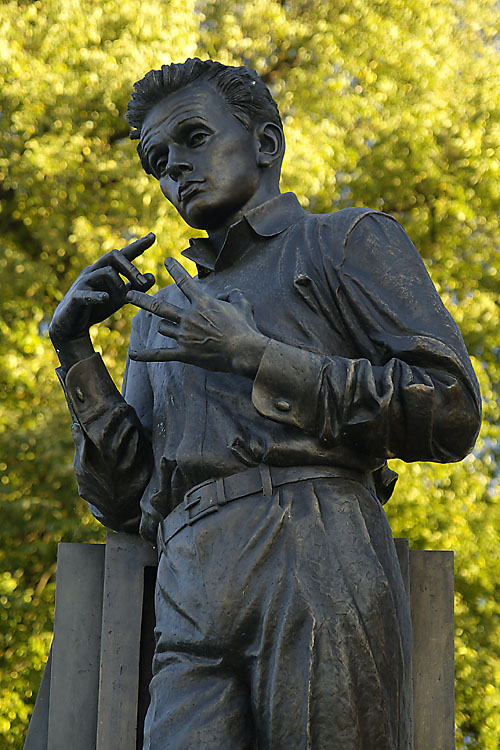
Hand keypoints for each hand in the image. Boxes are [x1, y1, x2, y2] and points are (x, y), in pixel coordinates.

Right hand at [49, 233, 155, 366]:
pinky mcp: (76, 297)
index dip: (138, 245)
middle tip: (142, 282)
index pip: (124, 253)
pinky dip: (97, 295)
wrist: (72, 325)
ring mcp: (84, 282)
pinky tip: (106, 298)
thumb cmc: (97, 307)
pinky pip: (86, 293)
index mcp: (106, 269)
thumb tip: (152, 276)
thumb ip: (135, 288)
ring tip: (125, 297)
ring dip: (119, 283)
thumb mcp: (120, 297)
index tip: (153, 235)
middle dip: (131, 267)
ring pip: (105, 272)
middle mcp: (95, 270)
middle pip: (114, 255)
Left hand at [126, 258, 268, 376]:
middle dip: (141, 299)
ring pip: (164, 328)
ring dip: (164, 326)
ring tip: (165, 327)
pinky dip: (146, 355)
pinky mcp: (184, 353)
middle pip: (159, 306)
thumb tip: (227, 294)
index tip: (166, 260)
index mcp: (202, 302)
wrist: (244, 351)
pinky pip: (160, 354)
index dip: (175, 269)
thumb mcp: (243, 304)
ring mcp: (184, 335)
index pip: (185, 281)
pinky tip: (132, 355)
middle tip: (129, 294)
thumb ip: (233, 294)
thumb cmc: (245, 327)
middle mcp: (188, 316)